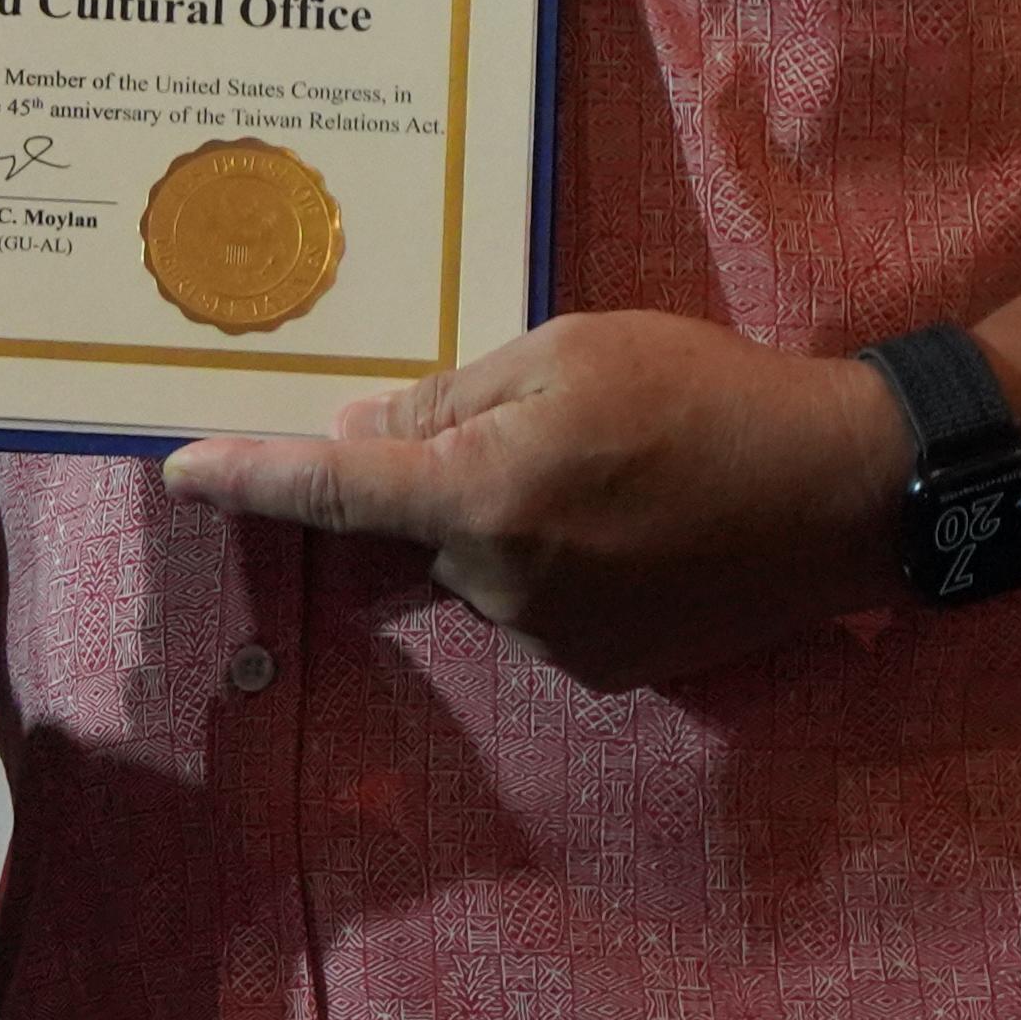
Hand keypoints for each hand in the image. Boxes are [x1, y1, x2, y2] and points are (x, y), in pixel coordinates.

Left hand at [159, 311, 902, 692]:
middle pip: (425, 524)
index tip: (176, 471)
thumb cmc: (707, 392)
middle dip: (459, 473)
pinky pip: (541, 601)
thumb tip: (354, 432)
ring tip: (626, 466)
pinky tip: (644, 521)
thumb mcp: (571, 350)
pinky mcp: (604, 669)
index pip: (335, 491)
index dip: (250, 480)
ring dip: (517, 516)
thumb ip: (452, 400)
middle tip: (561, 417)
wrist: (844, 491)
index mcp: (485, 496)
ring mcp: (555, 640)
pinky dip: (566, 559)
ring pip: (485, 563)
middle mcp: (504, 586)